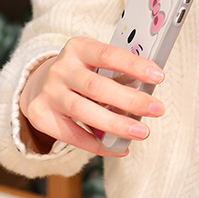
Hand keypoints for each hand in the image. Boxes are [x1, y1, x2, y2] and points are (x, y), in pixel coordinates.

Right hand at [19, 36, 164, 156]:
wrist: (39, 83)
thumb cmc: (82, 72)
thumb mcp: (95, 62)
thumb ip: (117, 73)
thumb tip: (149, 91)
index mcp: (78, 48)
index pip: (108, 55)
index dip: (134, 65)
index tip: (159, 76)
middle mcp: (61, 69)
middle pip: (96, 87)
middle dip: (130, 100)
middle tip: (157, 109)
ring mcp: (49, 93)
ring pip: (84, 111)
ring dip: (116, 125)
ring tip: (142, 132)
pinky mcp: (41, 116)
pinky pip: (72, 135)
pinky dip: (98, 144)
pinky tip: (119, 148)